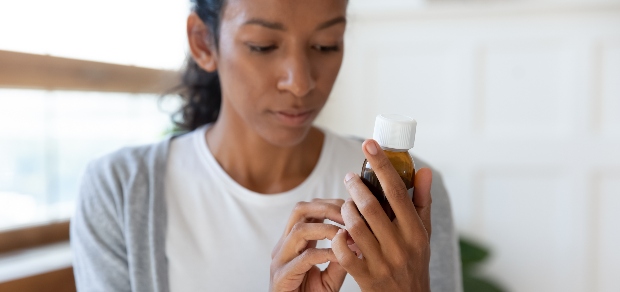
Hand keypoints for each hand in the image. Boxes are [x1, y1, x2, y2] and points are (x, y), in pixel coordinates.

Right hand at [270, 199, 348, 291]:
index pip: (308, 208)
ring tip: (346, 235)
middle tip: (350, 215)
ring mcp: (280, 260)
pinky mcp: (281, 277)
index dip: (330, 203)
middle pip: (300, 210)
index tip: (352, 207)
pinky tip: (340, 256)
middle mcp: (284, 246)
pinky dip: (325, 253)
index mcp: (293, 242)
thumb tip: (357, 240)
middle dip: (328, 207)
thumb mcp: (330, 276)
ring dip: (327, 229)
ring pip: (299, 230)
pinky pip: (304, 258)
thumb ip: (340, 258)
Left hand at [332, 139, 432, 291]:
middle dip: (355, 187)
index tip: (368, 144)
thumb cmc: (414, 260)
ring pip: (355, 226)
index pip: (397, 191)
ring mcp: (382, 262)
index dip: (381, 165)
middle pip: (371, 207)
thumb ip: (421, 200)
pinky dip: (338, 238)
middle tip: (349, 177)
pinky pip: (344, 252)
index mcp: (415, 231)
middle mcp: (400, 246)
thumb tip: (424, 169)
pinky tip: (339, 231)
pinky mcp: (365, 277)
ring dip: (345, 210)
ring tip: (345, 202)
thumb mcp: (423, 232)